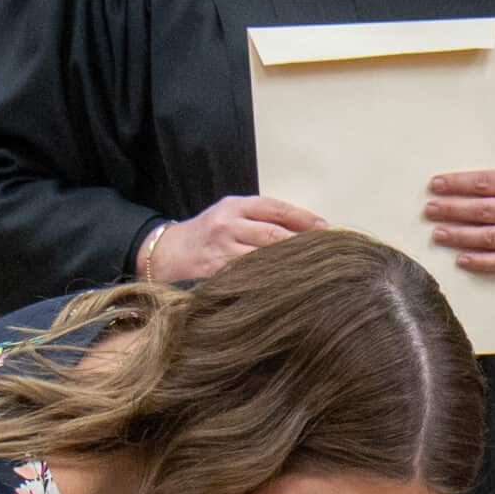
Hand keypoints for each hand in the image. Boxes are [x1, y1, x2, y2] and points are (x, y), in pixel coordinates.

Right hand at [145, 195, 323, 282]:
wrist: (167, 253)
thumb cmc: (208, 234)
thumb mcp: (230, 215)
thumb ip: (261, 219)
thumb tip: (304, 230)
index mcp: (235, 206)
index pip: (277, 209)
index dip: (304, 219)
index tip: (327, 230)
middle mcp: (228, 225)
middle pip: (274, 235)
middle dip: (302, 245)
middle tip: (326, 255)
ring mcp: (222, 251)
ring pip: (264, 258)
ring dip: (290, 266)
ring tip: (313, 272)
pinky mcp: (217, 273)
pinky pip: (250, 278)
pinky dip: (270, 282)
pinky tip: (287, 287)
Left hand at [425, 170, 494, 273]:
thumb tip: (458, 187)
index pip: (485, 183)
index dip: (458, 183)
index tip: (436, 184)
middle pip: (483, 209)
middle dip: (453, 209)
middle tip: (430, 209)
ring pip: (489, 235)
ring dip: (460, 235)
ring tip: (438, 233)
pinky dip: (480, 261)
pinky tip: (461, 259)